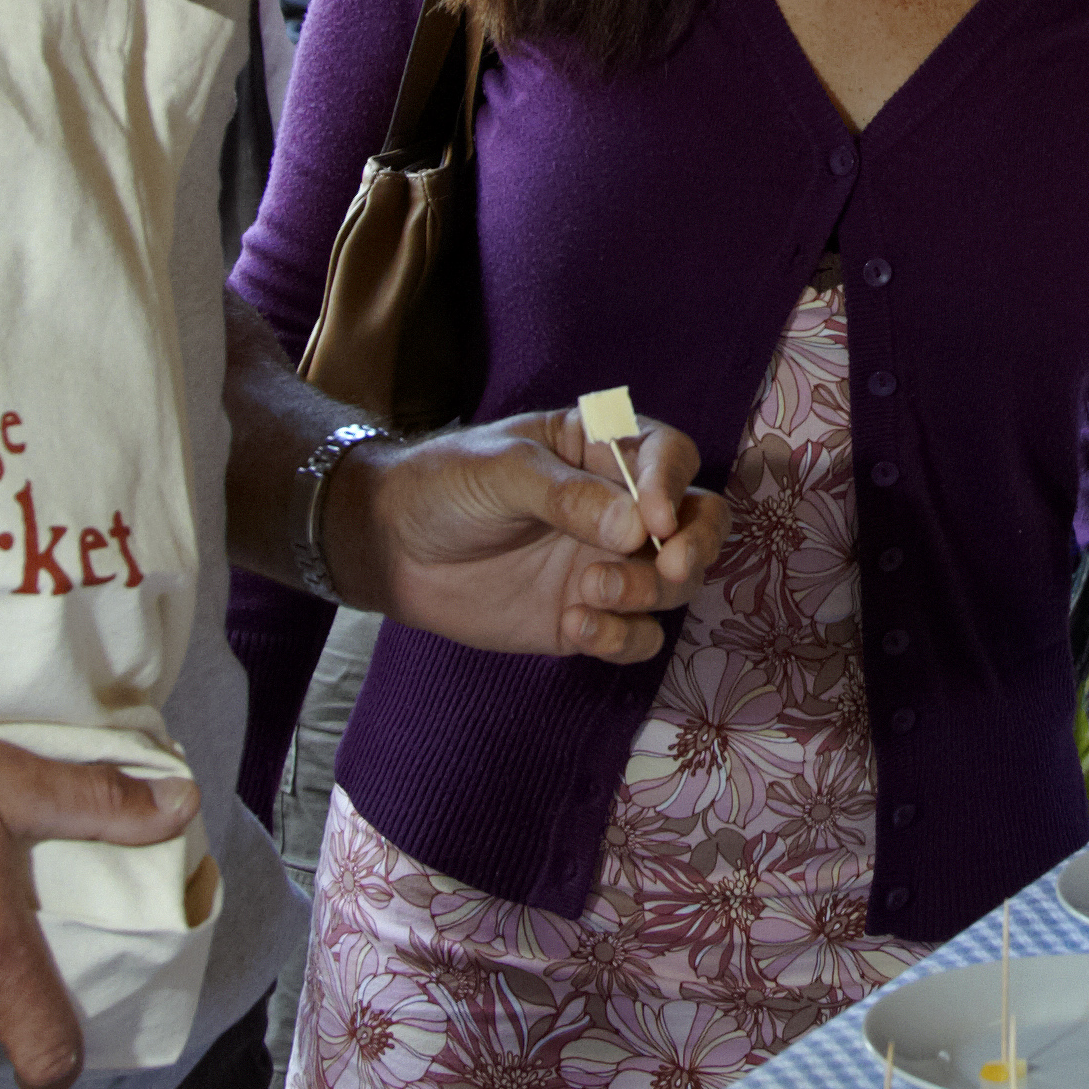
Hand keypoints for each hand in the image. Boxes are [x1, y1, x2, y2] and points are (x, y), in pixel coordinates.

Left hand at [337, 411, 726, 662]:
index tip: (652, 519)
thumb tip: (636, 527)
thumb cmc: (444, 486)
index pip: (668, 456)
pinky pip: (636, 635)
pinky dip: (621, 637)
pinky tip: (576, 626)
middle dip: (697, 545)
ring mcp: (607, 564)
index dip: (672, 485)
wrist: (390, 548)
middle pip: (698, 522)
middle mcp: (620, 508)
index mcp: (602, 451)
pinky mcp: (588, 616)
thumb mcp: (500, 471)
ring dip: (648, 592)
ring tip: (589, 592)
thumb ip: (567, 496)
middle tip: (671, 566)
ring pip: (674, 584)